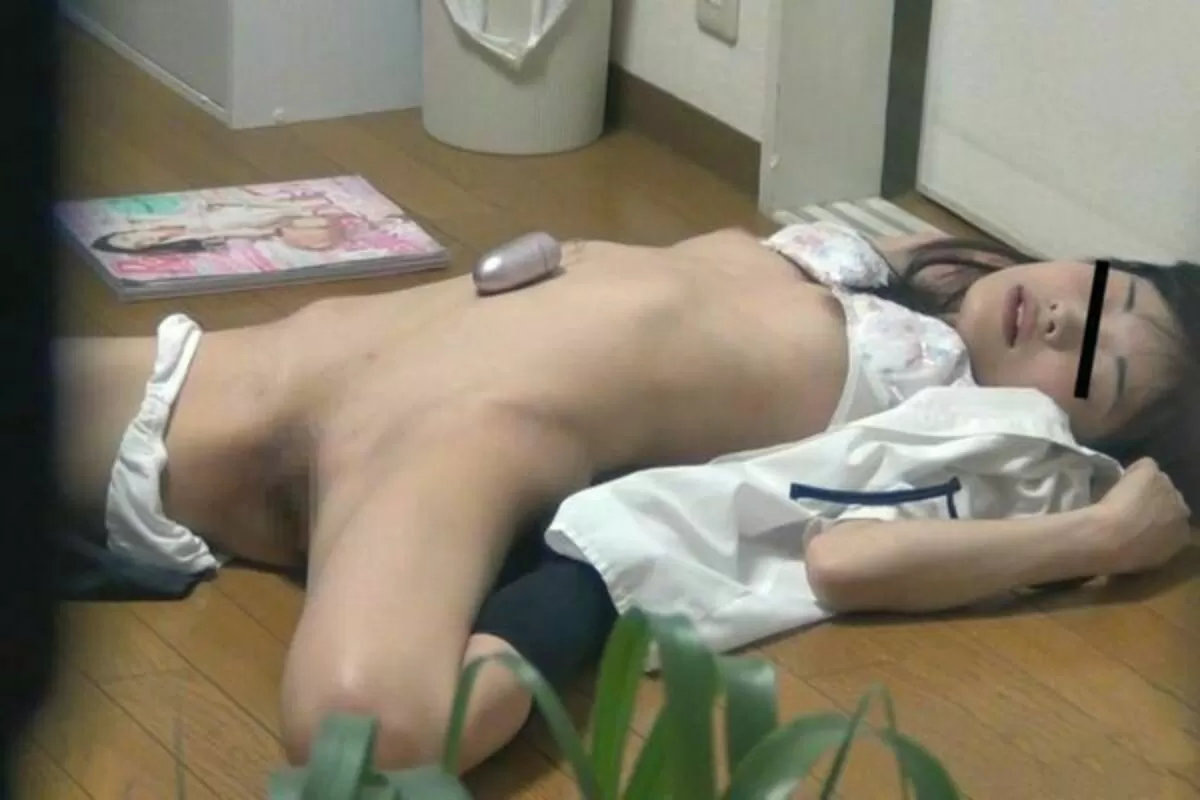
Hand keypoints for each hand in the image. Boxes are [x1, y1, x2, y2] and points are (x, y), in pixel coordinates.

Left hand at [1094, 457, 1191, 574]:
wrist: (1110, 537)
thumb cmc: (1122, 555)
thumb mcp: (1147, 559)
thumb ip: (1156, 547)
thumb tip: (1148, 542)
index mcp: (1183, 535)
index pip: (1176, 520)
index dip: (1158, 518)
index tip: (1141, 520)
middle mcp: (1182, 510)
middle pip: (1170, 498)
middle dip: (1155, 501)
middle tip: (1131, 506)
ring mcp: (1169, 487)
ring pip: (1158, 481)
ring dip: (1143, 486)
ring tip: (1122, 495)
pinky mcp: (1152, 472)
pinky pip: (1146, 465)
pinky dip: (1134, 471)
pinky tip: (1119, 480)